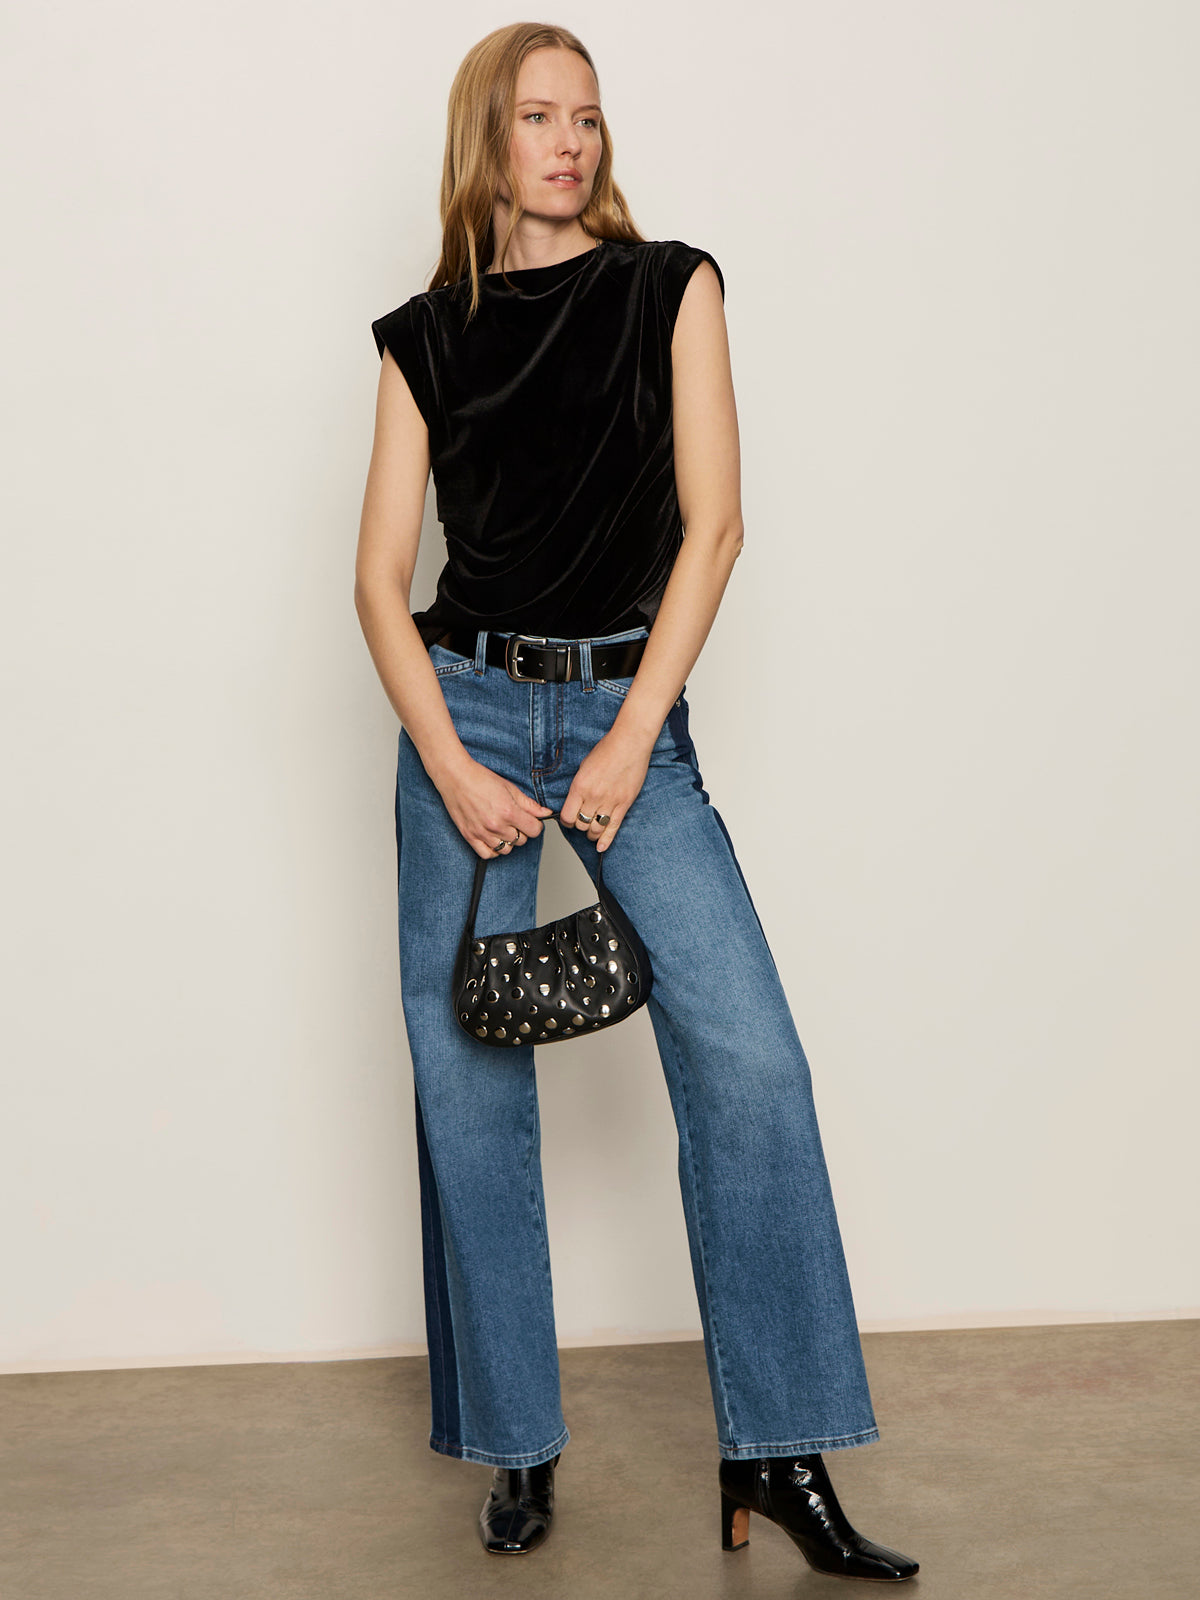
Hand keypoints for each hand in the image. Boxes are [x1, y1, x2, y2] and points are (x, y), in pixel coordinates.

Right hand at [434, 753, 554, 860]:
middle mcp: (496, 825)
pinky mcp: (469, 836)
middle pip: (521, 840)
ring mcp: (482, 832)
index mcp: (508, 811)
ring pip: (506, 849)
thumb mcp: (510, 788)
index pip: (534, 830)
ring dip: (509, 840)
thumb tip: (545, 813)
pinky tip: (494, 839)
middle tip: (515, 820)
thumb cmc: (480, 779)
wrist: (455, 777)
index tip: (531, 820)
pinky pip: (488, 854)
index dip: (535, 824)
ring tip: (504, 828)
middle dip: (522, 831)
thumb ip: (529, 804)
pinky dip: (494, 850)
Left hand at [560, 723, 655, 852]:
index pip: (567, 816)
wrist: (630, 744)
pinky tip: (601, 847)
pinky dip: (606, 840)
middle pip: (580, 824)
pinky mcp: (624, 804)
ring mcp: (610, 802)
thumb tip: (575, 801)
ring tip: (591, 833)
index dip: (566, 820)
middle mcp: (593, 797)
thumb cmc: (607, 750)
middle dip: (579, 825)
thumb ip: (579, 786)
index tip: (568, 819)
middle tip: (581, 822)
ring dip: (591, 834)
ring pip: (595, 829)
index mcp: (580, 787)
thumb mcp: (584, 767)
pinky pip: (613, 828)